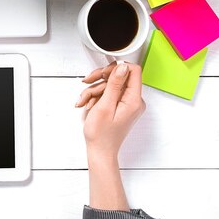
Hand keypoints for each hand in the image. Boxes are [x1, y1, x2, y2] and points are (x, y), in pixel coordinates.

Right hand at [76, 62, 145, 210]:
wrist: (100, 151)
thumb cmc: (101, 134)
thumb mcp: (104, 106)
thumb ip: (115, 84)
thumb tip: (122, 67)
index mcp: (134, 100)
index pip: (132, 71)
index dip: (116, 68)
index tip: (102, 73)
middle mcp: (133, 100)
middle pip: (118, 76)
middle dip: (100, 79)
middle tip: (87, 82)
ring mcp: (127, 103)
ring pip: (110, 84)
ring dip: (94, 90)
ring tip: (85, 102)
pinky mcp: (120, 106)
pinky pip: (108, 93)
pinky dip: (96, 97)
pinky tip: (88, 105)